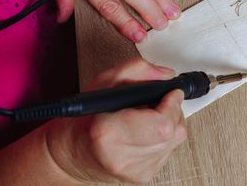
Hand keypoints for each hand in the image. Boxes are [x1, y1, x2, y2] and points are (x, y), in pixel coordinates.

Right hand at [45, 58, 186, 183]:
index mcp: (109, 133)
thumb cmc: (84, 119)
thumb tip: (165, 74)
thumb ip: (137, 70)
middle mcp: (122, 157)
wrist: (71, 154)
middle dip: (173, 111)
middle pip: (173, 131)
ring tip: (150, 115)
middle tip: (160, 101)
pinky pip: (169, 150)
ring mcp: (134, 171)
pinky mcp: (143, 177)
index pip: (162, 124)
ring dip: (170, 123)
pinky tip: (148, 130)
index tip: (172, 92)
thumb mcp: (104, 83)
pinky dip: (164, 137)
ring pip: (175, 141)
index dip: (172, 104)